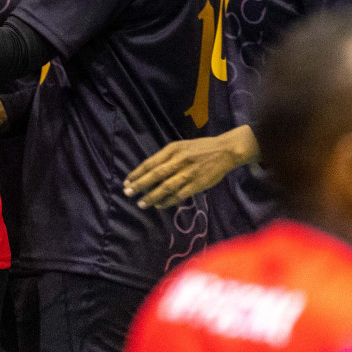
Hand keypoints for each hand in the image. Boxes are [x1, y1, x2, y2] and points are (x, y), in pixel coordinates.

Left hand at [124, 125, 259, 208]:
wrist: (225, 151)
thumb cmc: (199, 148)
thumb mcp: (180, 146)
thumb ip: (165, 157)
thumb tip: (148, 171)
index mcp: (173, 149)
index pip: (151, 162)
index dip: (138, 173)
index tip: (127, 181)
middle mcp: (179, 160)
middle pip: (156, 174)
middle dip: (140, 185)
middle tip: (127, 193)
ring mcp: (189, 173)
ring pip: (166, 186)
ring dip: (152, 196)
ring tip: (141, 203)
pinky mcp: (198, 184)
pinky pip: (180, 194)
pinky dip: (168, 201)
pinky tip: (159, 205)